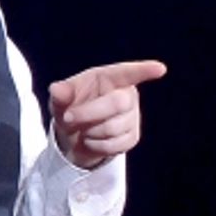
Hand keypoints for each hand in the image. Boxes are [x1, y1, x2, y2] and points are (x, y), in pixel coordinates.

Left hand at [49, 60, 167, 168]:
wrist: (74, 135)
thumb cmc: (71, 107)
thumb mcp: (61, 99)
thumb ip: (60, 94)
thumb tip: (56, 90)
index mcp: (110, 78)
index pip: (128, 72)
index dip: (144, 70)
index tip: (159, 69)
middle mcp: (126, 94)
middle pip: (118, 103)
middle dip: (89, 113)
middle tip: (69, 118)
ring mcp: (132, 116)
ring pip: (115, 127)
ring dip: (90, 132)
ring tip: (83, 129)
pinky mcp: (133, 136)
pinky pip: (116, 144)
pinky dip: (97, 145)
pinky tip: (92, 140)